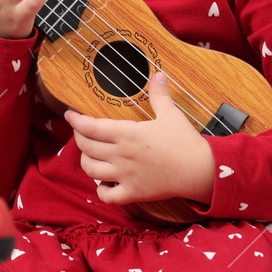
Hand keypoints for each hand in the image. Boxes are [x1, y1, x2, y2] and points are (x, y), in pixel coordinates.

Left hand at [64, 72, 213, 206]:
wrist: (202, 171)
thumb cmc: (185, 142)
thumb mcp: (171, 115)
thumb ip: (159, 96)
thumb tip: (158, 75)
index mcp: (128, 134)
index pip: (91, 127)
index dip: (76, 121)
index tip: (69, 115)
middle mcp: (122, 155)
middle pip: (86, 147)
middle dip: (78, 138)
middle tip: (80, 132)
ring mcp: (126, 176)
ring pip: (91, 170)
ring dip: (86, 162)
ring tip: (90, 155)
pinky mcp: (133, 193)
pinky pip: (107, 196)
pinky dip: (101, 190)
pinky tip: (103, 183)